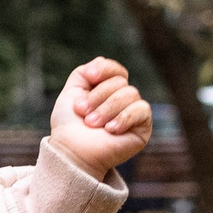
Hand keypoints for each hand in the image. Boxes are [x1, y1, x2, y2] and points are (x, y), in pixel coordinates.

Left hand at [50, 58, 151, 179]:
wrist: (72, 152)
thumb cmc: (69, 125)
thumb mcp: (72, 92)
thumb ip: (84, 72)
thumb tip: (101, 61)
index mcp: (108, 90)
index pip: (116, 70)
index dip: (104, 69)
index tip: (89, 77)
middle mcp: (123, 99)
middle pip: (120, 82)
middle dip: (98, 96)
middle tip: (83, 114)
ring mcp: (134, 113)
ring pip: (130, 94)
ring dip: (107, 109)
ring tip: (93, 124)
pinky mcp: (143, 128)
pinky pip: (142, 110)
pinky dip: (124, 118)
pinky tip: (111, 130)